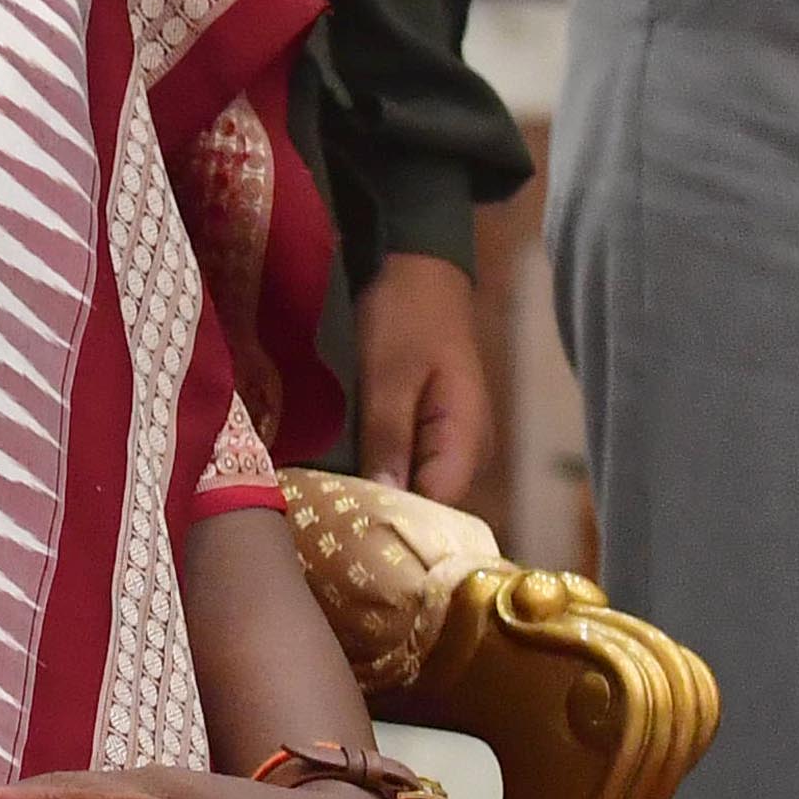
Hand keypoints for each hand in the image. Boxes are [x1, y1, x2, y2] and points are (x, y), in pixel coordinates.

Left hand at [346, 253, 490, 505]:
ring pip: (416, 484)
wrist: (417, 269)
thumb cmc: (406, 316)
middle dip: (385, 510)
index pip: (439, 505)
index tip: (351, 529)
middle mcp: (468, 449)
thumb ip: (389, 437)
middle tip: (330, 518)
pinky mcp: (430, 427)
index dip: (399, 520)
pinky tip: (344, 473)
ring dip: (379, 490)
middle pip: (429, 502)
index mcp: (467, 438)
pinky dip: (381, 467)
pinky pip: (408, 462)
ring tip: (330, 502)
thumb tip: (385, 498)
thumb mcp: (389, 375)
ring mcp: (450, 439)